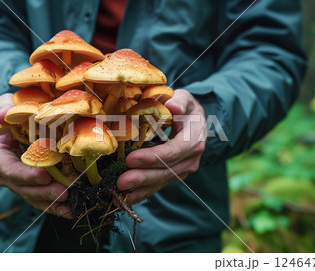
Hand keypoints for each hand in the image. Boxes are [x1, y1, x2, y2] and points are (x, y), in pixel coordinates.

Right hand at [0, 94, 71, 217]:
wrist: (22, 123)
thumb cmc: (15, 112)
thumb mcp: (7, 104)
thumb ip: (5, 107)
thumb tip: (1, 116)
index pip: (8, 169)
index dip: (25, 174)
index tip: (44, 175)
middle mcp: (6, 174)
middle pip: (22, 187)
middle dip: (42, 192)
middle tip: (63, 192)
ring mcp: (19, 183)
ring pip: (33, 197)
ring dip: (50, 203)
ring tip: (69, 204)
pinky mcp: (33, 188)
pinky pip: (42, 200)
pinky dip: (55, 207)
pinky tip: (70, 211)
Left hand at [117, 89, 206, 203]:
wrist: (196, 123)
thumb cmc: (186, 109)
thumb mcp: (185, 99)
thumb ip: (180, 101)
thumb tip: (172, 106)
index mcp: (193, 140)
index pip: (173, 151)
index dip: (153, 157)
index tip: (131, 159)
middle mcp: (190, 160)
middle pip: (165, 172)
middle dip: (142, 178)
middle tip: (120, 182)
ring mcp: (181, 170)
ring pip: (160, 182)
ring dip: (139, 189)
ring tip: (118, 192)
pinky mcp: (172, 176)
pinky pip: (157, 186)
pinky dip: (141, 193)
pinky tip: (125, 198)